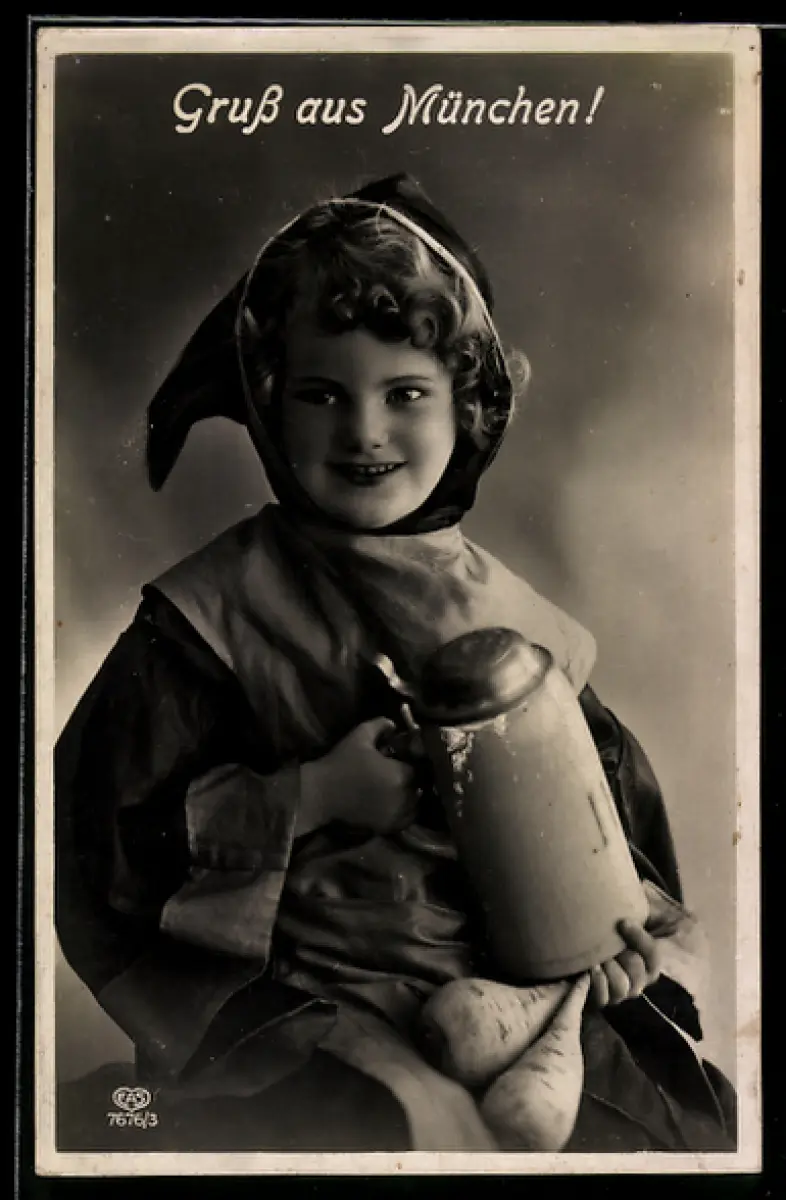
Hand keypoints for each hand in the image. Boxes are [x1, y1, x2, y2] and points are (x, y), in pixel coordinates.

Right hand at [297, 717, 418, 836]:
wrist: (321, 793)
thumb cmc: (341, 762)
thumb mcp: (360, 735)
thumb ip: (380, 725)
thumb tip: (394, 724)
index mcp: (400, 775)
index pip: (418, 768)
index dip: (411, 763)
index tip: (401, 759)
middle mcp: (403, 797)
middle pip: (419, 787)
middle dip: (411, 779)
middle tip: (398, 773)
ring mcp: (395, 815)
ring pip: (415, 804)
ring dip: (410, 796)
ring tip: (397, 788)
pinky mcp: (386, 827)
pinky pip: (405, 820)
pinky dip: (404, 812)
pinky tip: (393, 803)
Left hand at [589, 919, 661, 1008]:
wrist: (585, 955)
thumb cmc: (612, 939)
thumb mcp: (633, 927)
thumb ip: (651, 922)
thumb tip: (673, 922)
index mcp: (648, 966)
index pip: (653, 955)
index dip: (640, 938)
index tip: (623, 922)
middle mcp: (637, 983)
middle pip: (636, 969)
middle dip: (621, 954)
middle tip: (607, 943)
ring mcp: (620, 994)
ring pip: (621, 985)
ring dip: (608, 968)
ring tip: (598, 957)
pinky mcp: (603, 1002)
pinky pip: (603, 998)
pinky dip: (597, 982)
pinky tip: (590, 969)